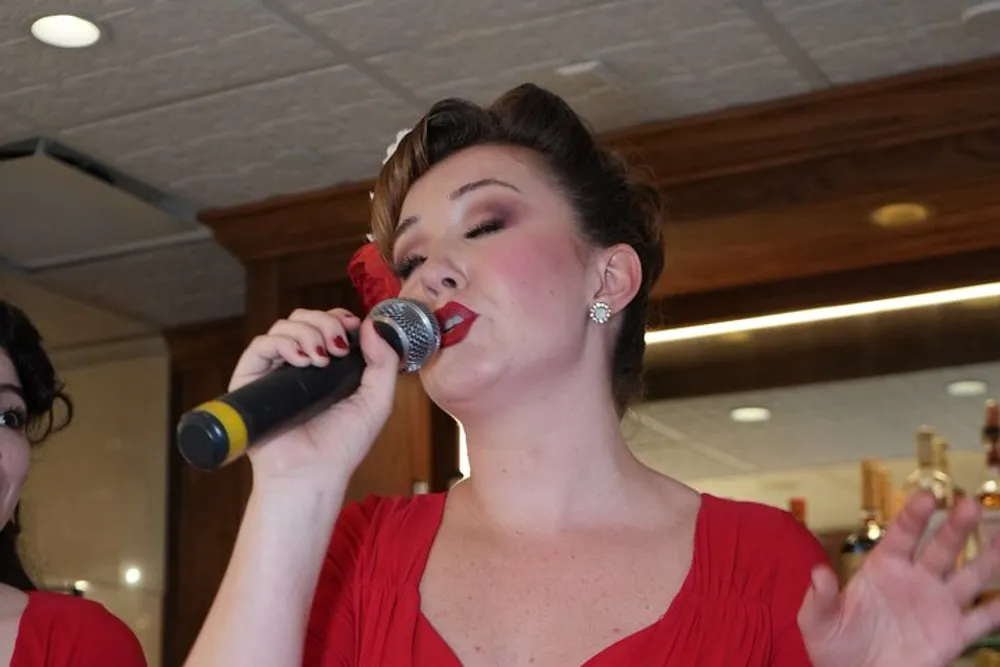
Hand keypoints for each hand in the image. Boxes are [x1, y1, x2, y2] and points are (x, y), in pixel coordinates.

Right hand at [228, 308, 399, 486]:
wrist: (312, 475)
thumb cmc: (341, 446)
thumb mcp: (376, 401)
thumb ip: (383, 363)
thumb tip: (373, 325)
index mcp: (327, 367)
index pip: (327, 324)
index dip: (338, 318)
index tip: (352, 327)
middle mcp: (298, 365)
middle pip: (304, 319)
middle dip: (324, 322)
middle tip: (336, 345)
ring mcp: (274, 372)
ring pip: (283, 327)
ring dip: (306, 331)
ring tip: (320, 358)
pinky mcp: (250, 381)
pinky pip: (260, 346)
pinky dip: (281, 343)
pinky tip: (300, 359)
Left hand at [799, 493, 999, 666]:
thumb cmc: (833, 644)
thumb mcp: (818, 620)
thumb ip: (821, 597)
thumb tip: (817, 572)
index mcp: (883, 567)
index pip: (902, 535)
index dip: (914, 515)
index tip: (927, 497)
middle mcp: (915, 579)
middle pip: (940, 548)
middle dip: (956, 527)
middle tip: (968, 504)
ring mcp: (936, 605)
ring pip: (969, 576)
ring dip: (989, 558)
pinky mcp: (952, 635)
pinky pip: (981, 620)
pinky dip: (997, 609)